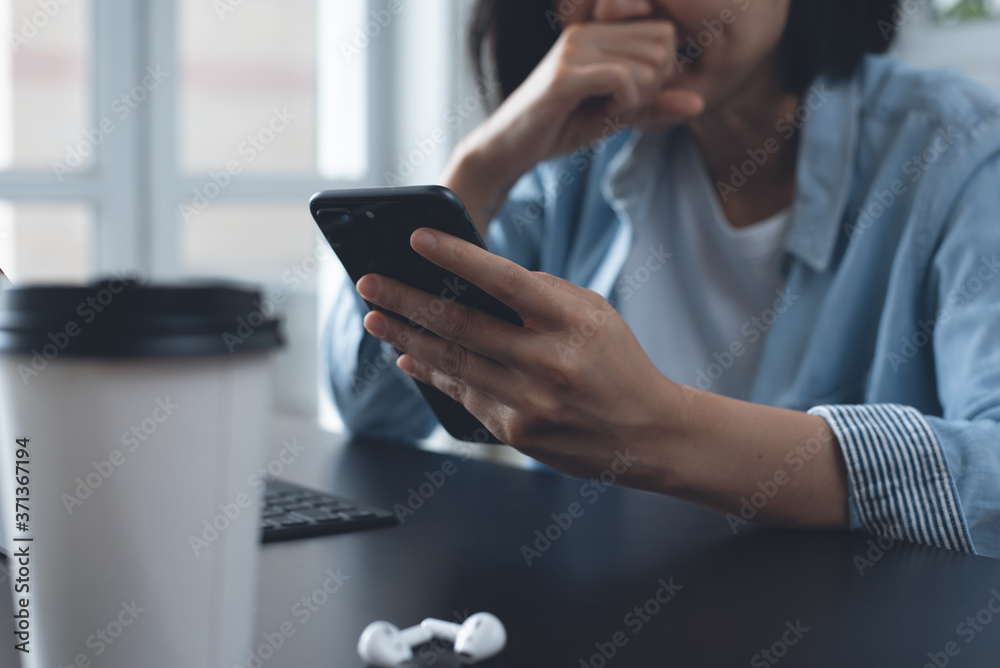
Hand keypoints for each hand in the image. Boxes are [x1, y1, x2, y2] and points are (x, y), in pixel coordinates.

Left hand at [356, 228, 683, 485]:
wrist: (647, 434)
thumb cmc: (617, 363)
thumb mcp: (593, 313)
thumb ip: (540, 294)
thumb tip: (473, 281)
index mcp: (572, 322)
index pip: (504, 280)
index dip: (456, 256)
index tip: (416, 238)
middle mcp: (547, 362)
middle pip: (461, 324)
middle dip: (406, 300)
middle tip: (368, 282)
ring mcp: (529, 402)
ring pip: (451, 362)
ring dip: (405, 338)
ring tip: (374, 317)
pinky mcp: (515, 432)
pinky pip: (462, 395)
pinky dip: (431, 373)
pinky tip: (407, 357)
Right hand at [470, 21, 702, 174]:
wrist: (510, 147)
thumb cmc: (559, 127)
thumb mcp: (615, 116)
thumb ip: (654, 106)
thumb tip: (700, 105)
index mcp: (597, 31)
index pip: (664, 33)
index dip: (664, 70)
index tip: (636, 96)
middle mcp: (586, 32)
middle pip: (662, 45)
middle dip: (656, 85)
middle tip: (626, 108)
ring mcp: (574, 50)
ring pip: (647, 63)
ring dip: (639, 98)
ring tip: (611, 112)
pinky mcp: (564, 75)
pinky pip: (623, 79)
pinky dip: (625, 104)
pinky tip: (606, 115)